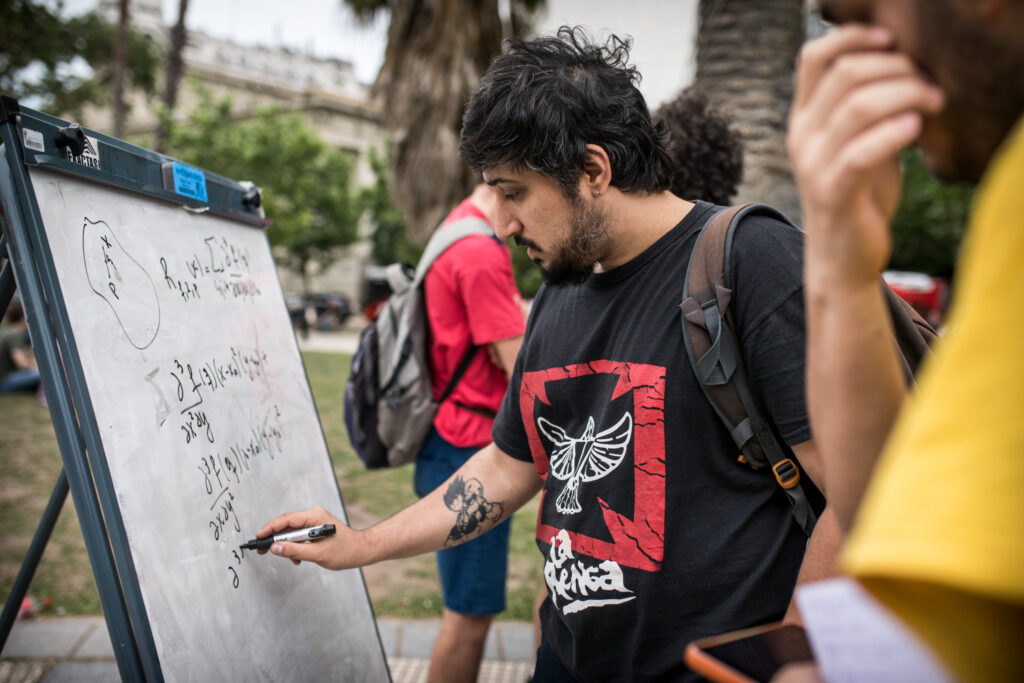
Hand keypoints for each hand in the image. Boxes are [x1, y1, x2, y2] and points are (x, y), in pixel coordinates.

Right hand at [255, 506, 367, 569]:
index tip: (259, 536)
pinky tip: (298, 558)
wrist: (361, 551)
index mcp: (315, 516)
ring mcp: (314, 521)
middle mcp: (314, 515)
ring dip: (287, 546)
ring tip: (290, 559)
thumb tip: (275, 547)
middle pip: (287, 525)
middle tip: (262, 550)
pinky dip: (295, 546)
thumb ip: (295, 550)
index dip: (270, 528)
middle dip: (275, 538)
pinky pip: (299, 535)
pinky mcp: (315, 529)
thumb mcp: (318, 554)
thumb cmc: (345, 551)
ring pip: (292, 532)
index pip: (287, 520)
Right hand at [788, 25, 943, 288]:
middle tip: (930, 84)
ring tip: (934, 104)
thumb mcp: (859, 142)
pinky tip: (916, 131)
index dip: (853, 37)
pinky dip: (894, 133)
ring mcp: (812, 165)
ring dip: (906, 95)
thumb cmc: (859, 197)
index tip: (893, 41)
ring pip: (857, 107)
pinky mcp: (832, 193)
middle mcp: (801, 137)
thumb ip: (870, 108)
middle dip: (897, 68)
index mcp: (804, 119)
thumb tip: (905, 65)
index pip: (814, 57)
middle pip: (845, 74)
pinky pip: (862, 152)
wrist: (843, 258)